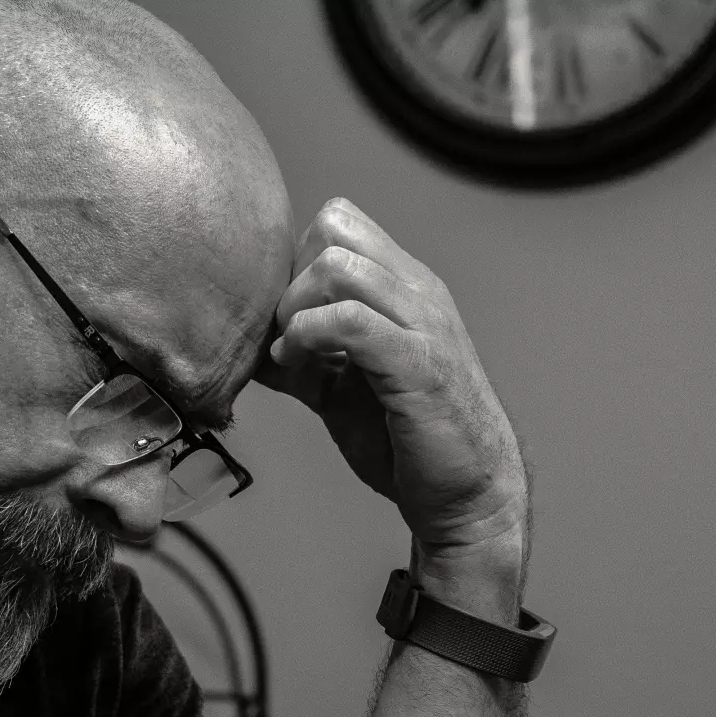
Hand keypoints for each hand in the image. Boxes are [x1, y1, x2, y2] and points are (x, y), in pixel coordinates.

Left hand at [254, 198, 528, 563]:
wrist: (469, 495)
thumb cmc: (408, 439)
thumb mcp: (341, 388)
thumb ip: (302, 357)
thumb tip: (246, 347)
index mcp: (404, 287)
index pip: (338, 222)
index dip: (295, 261)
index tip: (284, 318)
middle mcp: (418, 292)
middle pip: (332, 228)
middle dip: (290, 278)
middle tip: (284, 334)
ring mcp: (423, 322)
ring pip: (336, 266)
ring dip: (295, 308)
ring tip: (290, 352)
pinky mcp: (419, 363)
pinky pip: (349, 320)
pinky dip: (307, 337)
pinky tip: (297, 367)